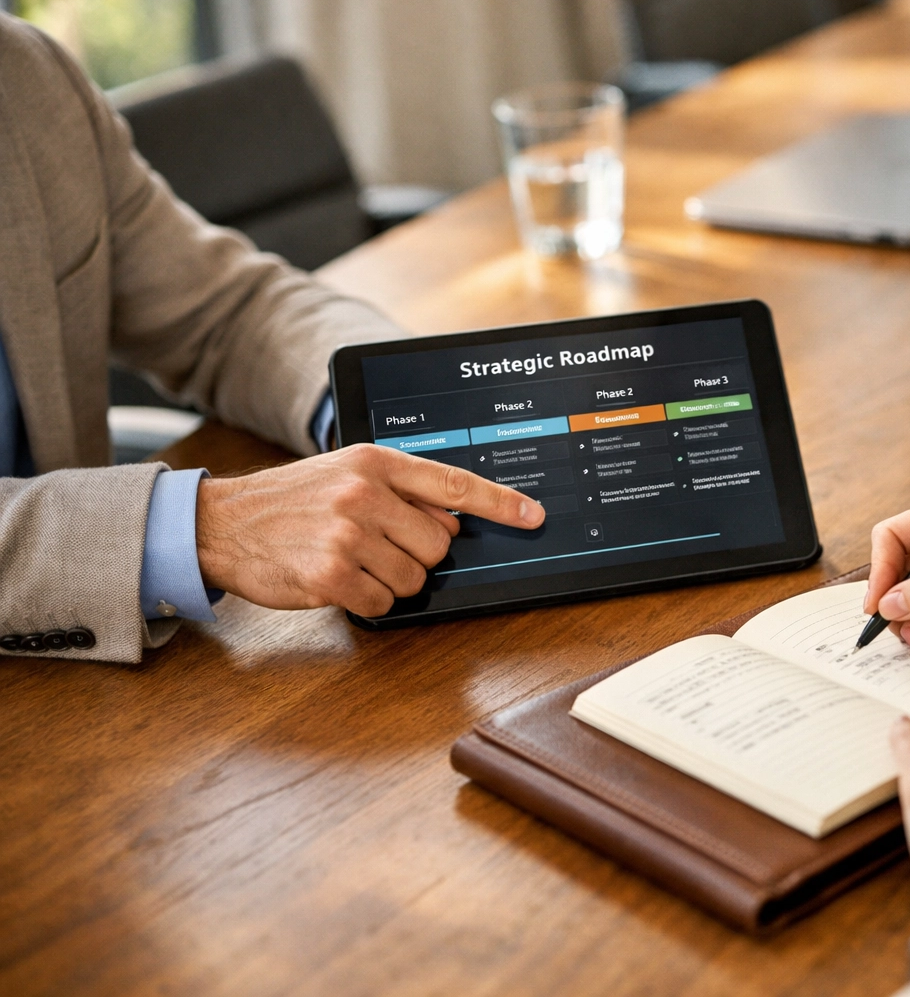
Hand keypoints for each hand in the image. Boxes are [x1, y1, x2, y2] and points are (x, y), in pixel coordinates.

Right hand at [196, 445, 544, 616]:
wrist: (221, 522)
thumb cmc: (290, 500)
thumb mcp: (346, 473)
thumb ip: (401, 490)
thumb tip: (453, 521)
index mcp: (375, 463)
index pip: (453, 484)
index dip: (500, 503)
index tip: (533, 516)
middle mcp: (364, 494)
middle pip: (439, 545)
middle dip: (418, 555)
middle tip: (376, 545)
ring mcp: (347, 535)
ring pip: (415, 579)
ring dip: (390, 580)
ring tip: (351, 559)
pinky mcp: (331, 575)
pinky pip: (382, 602)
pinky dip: (366, 600)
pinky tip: (336, 579)